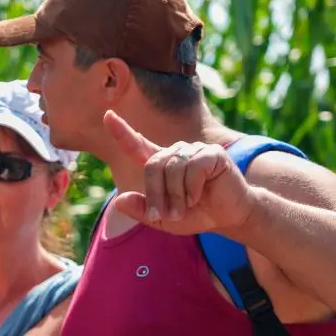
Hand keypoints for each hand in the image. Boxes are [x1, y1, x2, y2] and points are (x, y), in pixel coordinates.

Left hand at [104, 110, 256, 234]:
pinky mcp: (212, 153)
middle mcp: (176, 152)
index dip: (122, 131)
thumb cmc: (195, 215)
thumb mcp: (162, 219)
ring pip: (172, 168)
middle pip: (153, 166)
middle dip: (156, 194)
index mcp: (161, 164)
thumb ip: (141, 211)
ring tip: (184, 209)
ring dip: (176, 195)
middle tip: (164, 215)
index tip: (107, 116)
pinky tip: (199, 196)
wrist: (228, 217)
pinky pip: (193, 168)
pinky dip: (192, 188)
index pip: (137, 145)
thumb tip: (119, 201)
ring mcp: (194, 150)